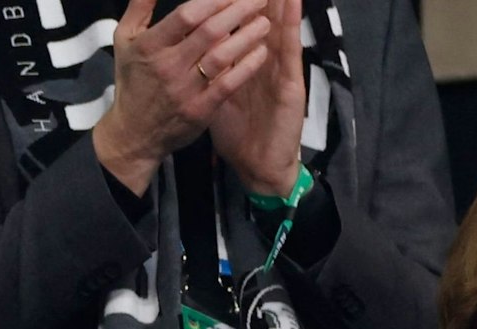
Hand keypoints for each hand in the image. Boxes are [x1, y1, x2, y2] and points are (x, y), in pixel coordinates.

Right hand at [92, 0, 272, 194]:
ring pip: (222, 56)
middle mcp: (167, 67)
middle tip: (259, 0)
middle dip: (238, 11)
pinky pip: (228, 84)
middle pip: (209, 31)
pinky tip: (261, 52)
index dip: (214, 0)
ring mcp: (184, 90)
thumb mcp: (124, 39)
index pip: (186, 15)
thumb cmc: (133, 82)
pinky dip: (247, 66)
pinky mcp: (199, 110)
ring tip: (265, 22)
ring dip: (248, 36)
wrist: (133, 135)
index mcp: (150, 46)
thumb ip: (140, 6)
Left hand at [207, 0, 304, 197]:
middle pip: (262, 13)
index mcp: (244, 58)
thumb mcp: (214, 92)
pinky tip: (292, 2)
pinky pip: (290, 50)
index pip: (239, 18)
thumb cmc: (238, 131)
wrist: (258, 165)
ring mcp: (280, 68)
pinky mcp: (291, 84)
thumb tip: (184, 44)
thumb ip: (205, 65)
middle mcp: (264, 57)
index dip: (231, 0)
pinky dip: (292, 24)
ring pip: (280, 22)